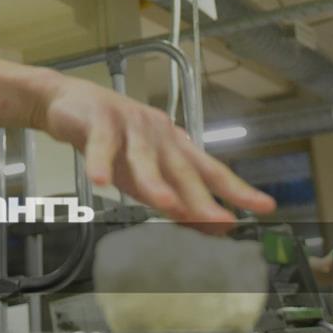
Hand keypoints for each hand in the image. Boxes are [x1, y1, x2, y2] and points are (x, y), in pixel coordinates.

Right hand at [35, 75, 275, 230]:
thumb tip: (208, 228)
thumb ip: (174, 199)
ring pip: (144, 157)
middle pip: (182, 168)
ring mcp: (130, 124)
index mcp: (174, 147)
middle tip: (219, 219)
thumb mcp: (143, 176)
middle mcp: (159, 135)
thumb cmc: (113, 143)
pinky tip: (100, 180)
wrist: (68, 104)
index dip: (237, 189)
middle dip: (201, 196)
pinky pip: (101, 144)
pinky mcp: (99, 119)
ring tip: (165, 204)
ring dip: (155, 181)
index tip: (264, 206)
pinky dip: (101, 161)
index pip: (211, 170)